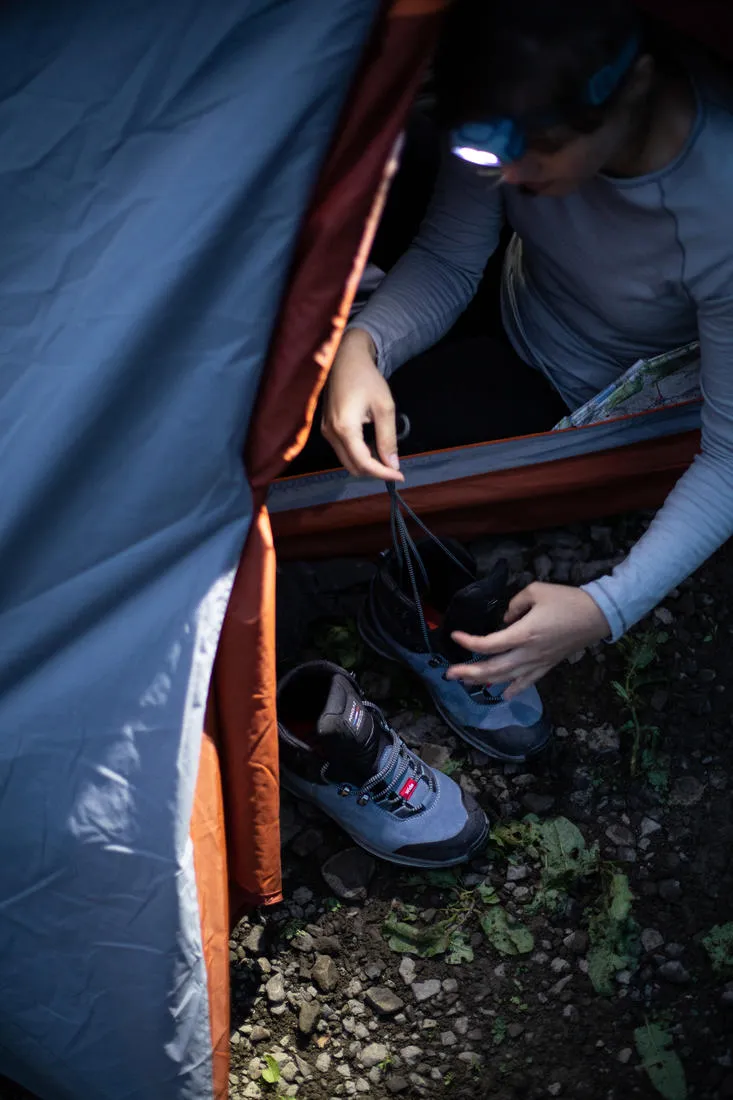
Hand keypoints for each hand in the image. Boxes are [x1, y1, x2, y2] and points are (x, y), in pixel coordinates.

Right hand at [322, 328, 403, 480]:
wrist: (345, 358)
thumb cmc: (367, 378)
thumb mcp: (384, 407)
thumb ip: (387, 439)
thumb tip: (392, 464)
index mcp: (345, 428)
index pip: (364, 463)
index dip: (383, 474)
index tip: (400, 475)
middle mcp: (331, 434)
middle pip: (353, 467)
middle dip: (375, 471)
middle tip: (394, 467)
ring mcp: (326, 431)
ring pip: (346, 460)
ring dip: (366, 464)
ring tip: (385, 455)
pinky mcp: (326, 427)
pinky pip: (342, 450)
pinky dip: (358, 454)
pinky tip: (372, 445)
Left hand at [446, 583, 609, 699]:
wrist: (597, 615)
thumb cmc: (567, 600)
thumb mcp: (536, 591)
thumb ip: (514, 604)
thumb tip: (504, 619)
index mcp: (524, 633)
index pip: (489, 643)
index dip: (469, 642)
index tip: (454, 636)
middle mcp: (529, 653)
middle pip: (493, 668)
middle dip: (468, 672)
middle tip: (448, 673)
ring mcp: (539, 662)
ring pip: (507, 678)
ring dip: (484, 681)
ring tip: (465, 681)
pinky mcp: (548, 666)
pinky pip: (528, 682)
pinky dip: (513, 689)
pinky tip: (502, 694)